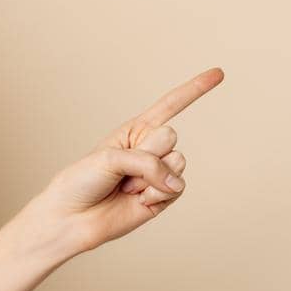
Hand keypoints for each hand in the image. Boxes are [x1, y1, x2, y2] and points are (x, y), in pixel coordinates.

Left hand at [27, 67, 225, 256]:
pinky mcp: (164, 196)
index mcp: (135, 131)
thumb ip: (146, 162)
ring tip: (126, 187)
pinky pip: (176, 187)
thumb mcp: (108, 158)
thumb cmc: (81, 182)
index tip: (219, 73)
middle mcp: (150, 150)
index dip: (195, 90)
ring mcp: (159, 173)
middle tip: (122, 170)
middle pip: (171, 137)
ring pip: (178, 162)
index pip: (170, 106)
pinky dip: (156, 194)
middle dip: (146, 153)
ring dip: (150, 177)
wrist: (71, 217)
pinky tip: (137, 200)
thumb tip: (175, 183)